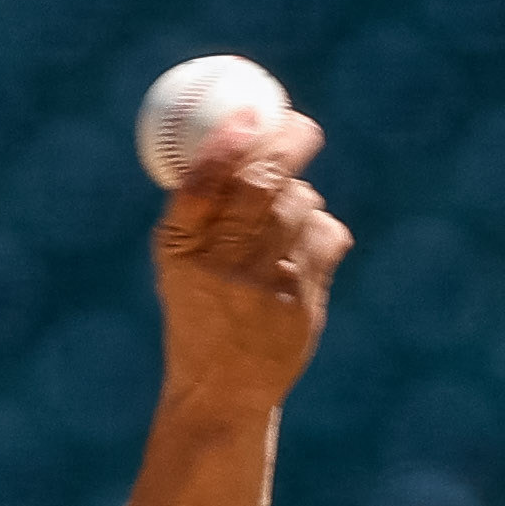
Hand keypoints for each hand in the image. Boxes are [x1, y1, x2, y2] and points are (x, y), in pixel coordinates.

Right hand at [153, 110, 343, 415]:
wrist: (220, 391)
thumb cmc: (200, 309)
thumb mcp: (182, 262)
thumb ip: (205, 207)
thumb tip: (246, 126)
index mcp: (179, 248)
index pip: (203, 184)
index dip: (228, 144)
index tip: (250, 114)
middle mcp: (218, 266)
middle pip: (260, 185)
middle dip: (286, 144)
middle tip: (301, 126)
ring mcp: (262, 285)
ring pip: (299, 205)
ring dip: (300, 198)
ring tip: (283, 222)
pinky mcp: (300, 301)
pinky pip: (325, 234)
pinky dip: (320, 231)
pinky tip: (302, 256)